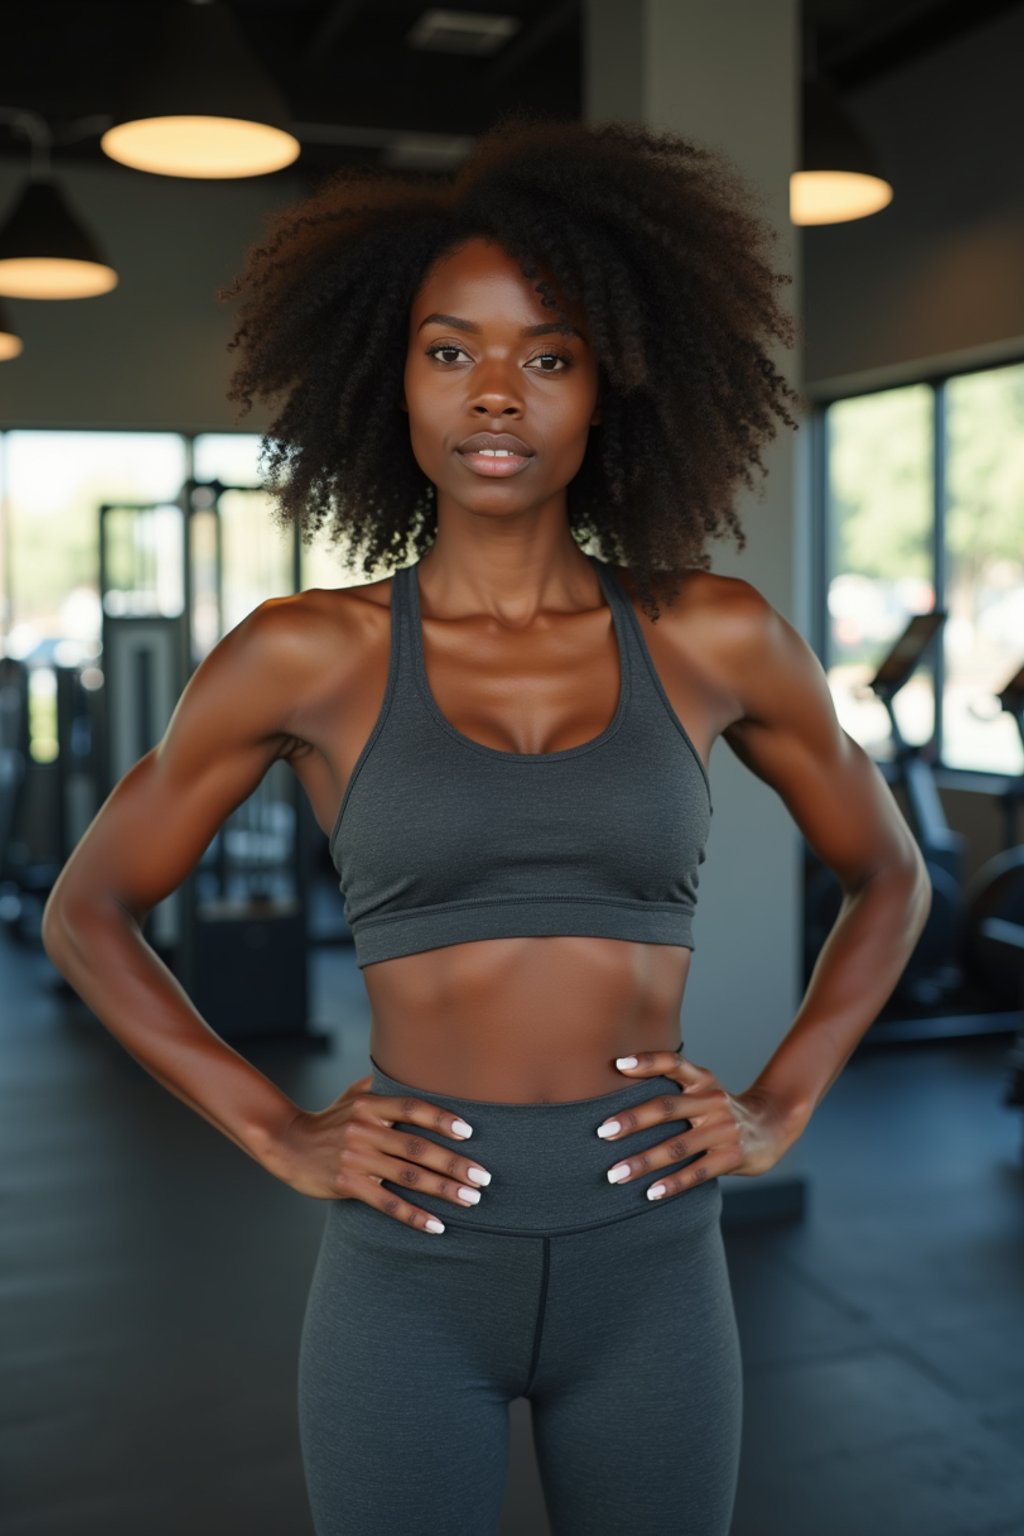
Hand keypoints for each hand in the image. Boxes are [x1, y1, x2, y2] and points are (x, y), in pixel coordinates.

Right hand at [266, 1073, 494, 1233]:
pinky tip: (437, 1225)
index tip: (470, 1132)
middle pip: (417, 1147)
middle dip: (454, 1163)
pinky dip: (414, 1215)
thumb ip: (383, 1083)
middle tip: (483, 1177)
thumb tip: (415, 1066)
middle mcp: (365, 1129)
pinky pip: (387, 1203)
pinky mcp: (348, 1184)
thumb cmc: (329, 1119)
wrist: (287, 1144)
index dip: (441, 1119)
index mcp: (370, 1105)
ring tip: (471, 1199)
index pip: (412, 1108)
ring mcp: (356, 1158)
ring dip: (443, 1190)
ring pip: (408, 1176)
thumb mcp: (352, 1094)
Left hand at [598, 1048, 804, 1199]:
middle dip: (632, 1121)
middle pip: (667, 1108)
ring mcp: (724, 1129)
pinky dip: (672, 1184)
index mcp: (702, 1080)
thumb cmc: (721, 1109)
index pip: (674, 1063)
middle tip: (602, 1132)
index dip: (647, 1062)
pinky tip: (650, 1193)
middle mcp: (713, 1100)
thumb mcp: (703, 1089)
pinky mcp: (732, 1156)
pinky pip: (697, 1172)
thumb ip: (673, 1089)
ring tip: (615, 1174)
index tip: (618, 1065)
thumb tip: (619, 1093)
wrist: (773, 1126)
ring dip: (643, 1162)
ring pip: (677, 1146)